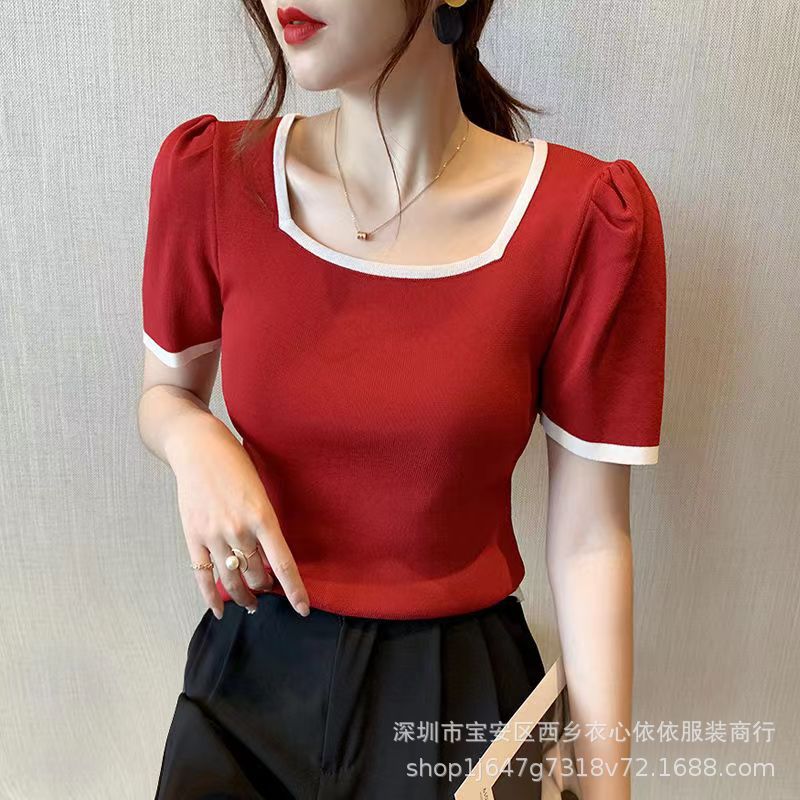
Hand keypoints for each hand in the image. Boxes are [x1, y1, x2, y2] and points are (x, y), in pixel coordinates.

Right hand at [167, 414, 309, 619]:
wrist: (198, 447)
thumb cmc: (235, 464)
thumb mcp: (261, 490)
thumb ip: (265, 523)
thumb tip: (270, 556)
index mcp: (263, 516)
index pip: (283, 563)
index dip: (294, 590)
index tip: (303, 609)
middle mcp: (239, 530)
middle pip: (258, 576)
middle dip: (266, 587)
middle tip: (270, 589)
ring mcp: (213, 535)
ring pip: (232, 581)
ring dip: (244, 597)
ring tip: (252, 603)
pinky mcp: (193, 538)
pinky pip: (203, 577)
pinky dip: (211, 598)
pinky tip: (221, 611)